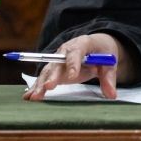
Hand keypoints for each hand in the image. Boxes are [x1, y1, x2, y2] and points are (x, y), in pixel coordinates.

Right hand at [22, 33, 136, 100]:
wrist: (96, 45)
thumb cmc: (103, 52)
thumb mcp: (110, 62)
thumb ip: (109, 77)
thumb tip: (112, 95)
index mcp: (82, 43)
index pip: (76, 52)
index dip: (74, 63)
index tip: (72, 76)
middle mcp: (66, 50)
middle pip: (58, 63)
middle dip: (52, 75)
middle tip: (48, 87)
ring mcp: (58, 59)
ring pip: (48, 71)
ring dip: (40, 84)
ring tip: (33, 97)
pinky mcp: (54, 69)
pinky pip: (44, 77)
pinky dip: (36, 86)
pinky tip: (28, 96)